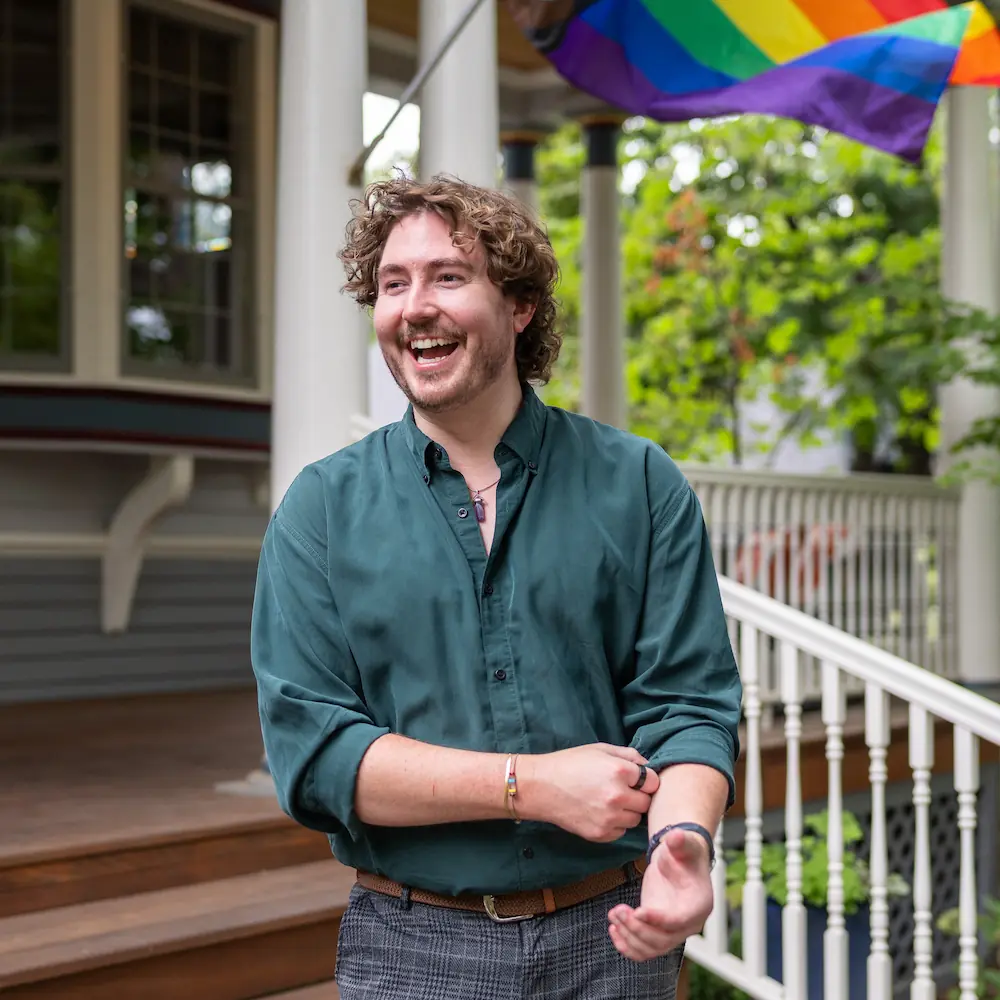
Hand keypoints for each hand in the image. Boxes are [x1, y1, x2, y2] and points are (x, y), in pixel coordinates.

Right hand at [519, 744, 658, 841]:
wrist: (541, 787)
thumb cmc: (570, 764)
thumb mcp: (600, 750)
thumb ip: (629, 755)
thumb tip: (649, 765)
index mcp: (620, 771)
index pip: (653, 781)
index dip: (646, 779)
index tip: (636, 779)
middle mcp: (618, 797)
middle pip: (647, 802)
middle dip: (638, 796)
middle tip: (622, 790)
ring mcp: (610, 818)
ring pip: (635, 819)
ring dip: (628, 811)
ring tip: (609, 801)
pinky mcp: (601, 834)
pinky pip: (621, 831)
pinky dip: (615, 824)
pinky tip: (600, 812)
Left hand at [607, 827, 713, 961]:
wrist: (677, 860)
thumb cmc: (682, 851)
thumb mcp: (682, 843)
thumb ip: (680, 841)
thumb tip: (675, 836)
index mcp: (699, 905)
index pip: (679, 921)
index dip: (658, 920)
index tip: (638, 911)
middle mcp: (689, 924)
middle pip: (663, 940)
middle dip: (637, 929)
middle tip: (617, 910)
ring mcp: (673, 931)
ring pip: (651, 949)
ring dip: (629, 937)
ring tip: (613, 914)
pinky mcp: (658, 931)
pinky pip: (644, 950)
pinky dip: (627, 946)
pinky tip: (614, 929)